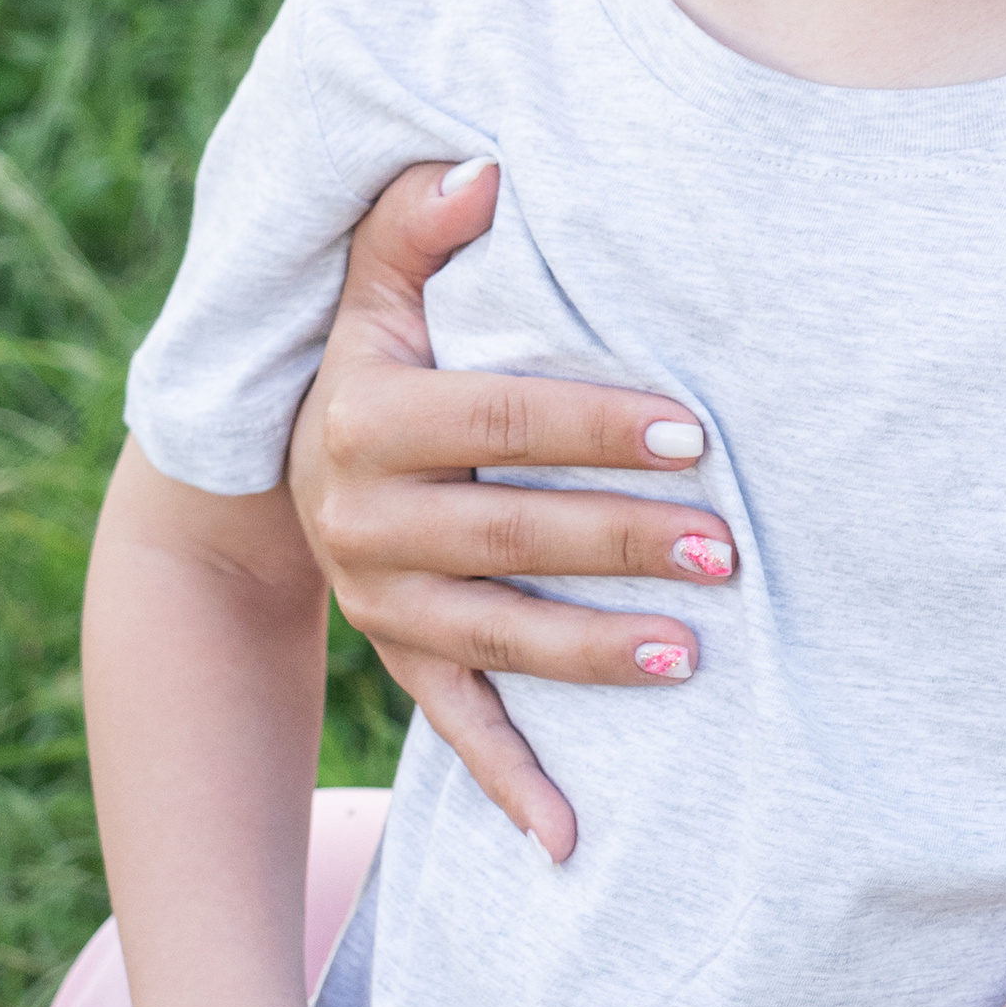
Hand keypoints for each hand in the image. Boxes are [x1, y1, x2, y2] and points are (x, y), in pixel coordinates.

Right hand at [285, 158, 738, 860]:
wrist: (275, 471)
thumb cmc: (375, 350)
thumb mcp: (376, 284)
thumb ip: (417, 222)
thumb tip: (482, 169)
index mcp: (365, 418)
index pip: (496, 420)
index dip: (595, 426)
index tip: (694, 433)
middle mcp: (358, 518)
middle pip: (508, 534)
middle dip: (621, 541)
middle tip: (730, 547)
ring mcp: (379, 603)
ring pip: (496, 638)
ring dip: (595, 653)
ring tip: (696, 653)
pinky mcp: (397, 660)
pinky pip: (455, 730)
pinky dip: (512, 785)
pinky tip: (573, 837)